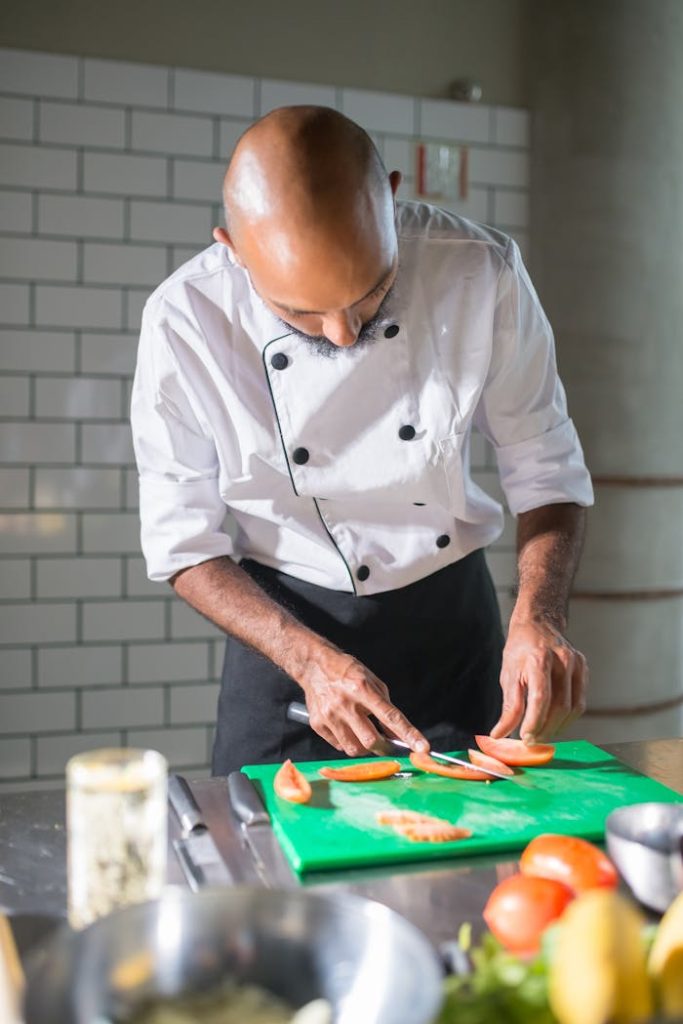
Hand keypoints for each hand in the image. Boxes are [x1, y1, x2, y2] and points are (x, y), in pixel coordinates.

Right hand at [300, 647, 428, 756]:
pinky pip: (339, 746)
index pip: (391, 716)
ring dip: (365, 747)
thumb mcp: (372, 682)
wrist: (314, 666)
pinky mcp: (318, 724)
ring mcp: (329, 715)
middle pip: (371, 741)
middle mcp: (345, 703)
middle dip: (384, 747)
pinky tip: (347, 728)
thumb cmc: (348, 672)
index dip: (409, 734)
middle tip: (387, 744)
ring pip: (355, 749)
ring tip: (363, 732)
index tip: (423, 748)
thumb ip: (386, 708)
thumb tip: (398, 736)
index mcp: (362, 688)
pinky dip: (348, 742)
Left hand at [490, 620, 587, 743]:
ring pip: (573, 708)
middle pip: (559, 706)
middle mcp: (562, 660)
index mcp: (539, 659)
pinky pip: (579, 701)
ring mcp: (576, 663)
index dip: (534, 722)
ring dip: (558, 727)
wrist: (538, 624)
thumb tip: (500, 734)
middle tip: (531, 740)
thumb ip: (509, 706)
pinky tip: (554, 721)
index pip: (540, 698)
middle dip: (545, 729)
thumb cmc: (520, 650)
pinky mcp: (583, 668)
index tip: (525, 737)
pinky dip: (567, 717)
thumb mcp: (508, 674)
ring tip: (542, 733)